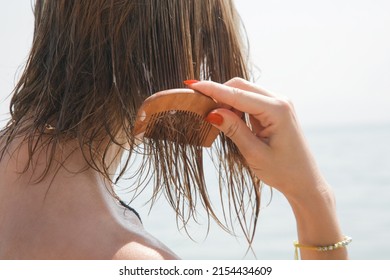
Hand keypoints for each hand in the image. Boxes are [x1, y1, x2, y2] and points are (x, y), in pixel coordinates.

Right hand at [188, 78, 327, 202]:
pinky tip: (230, 121)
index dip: (213, 89)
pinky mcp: (276, 110)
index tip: (192, 85)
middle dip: (219, 94)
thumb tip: (212, 112)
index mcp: (277, 110)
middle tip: (201, 109)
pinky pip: (250, 101)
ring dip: (227, 101)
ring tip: (215, 120)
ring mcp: (279, 103)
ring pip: (244, 92)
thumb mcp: (254, 153)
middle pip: (241, 86)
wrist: (304, 181)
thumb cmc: (283, 171)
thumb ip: (233, 129)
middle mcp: (280, 100)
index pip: (238, 94)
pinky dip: (236, 107)